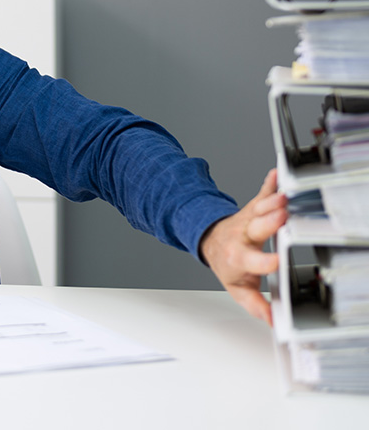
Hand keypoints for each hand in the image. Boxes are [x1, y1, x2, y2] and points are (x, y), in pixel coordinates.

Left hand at [200, 169, 288, 324]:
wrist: (210, 240)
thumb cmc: (227, 264)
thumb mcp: (237, 288)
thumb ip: (255, 304)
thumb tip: (273, 320)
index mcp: (239, 258)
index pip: (253, 261)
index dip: (264, 262)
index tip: (276, 261)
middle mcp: (243, 236)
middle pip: (256, 229)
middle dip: (269, 223)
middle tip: (282, 218)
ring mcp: (247, 220)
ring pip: (258, 209)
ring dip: (271, 202)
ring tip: (284, 196)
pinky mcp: (252, 208)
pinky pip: (260, 194)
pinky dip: (268, 184)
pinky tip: (275, 174)